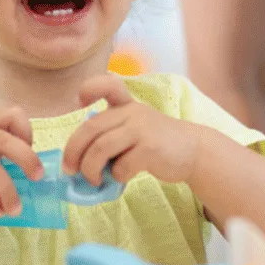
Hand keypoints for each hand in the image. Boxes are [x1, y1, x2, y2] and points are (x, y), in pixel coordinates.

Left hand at [62, 75, 201, 185]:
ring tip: (94, 180)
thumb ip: (112, 135)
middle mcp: (132, 113)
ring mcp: (142, 129)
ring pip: (100, 148)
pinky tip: (122, 178)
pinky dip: (116, 177)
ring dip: (90, 169)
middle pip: (90, 128)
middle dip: (73, 151)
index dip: (89, 89)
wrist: (194, 151)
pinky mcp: (150, 149)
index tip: (79, 102)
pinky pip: (121, 166)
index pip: (107, 85)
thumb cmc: (157, 143)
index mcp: (126, 105)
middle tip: (69, 169)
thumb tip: (80, 162)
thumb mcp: (136, 128)